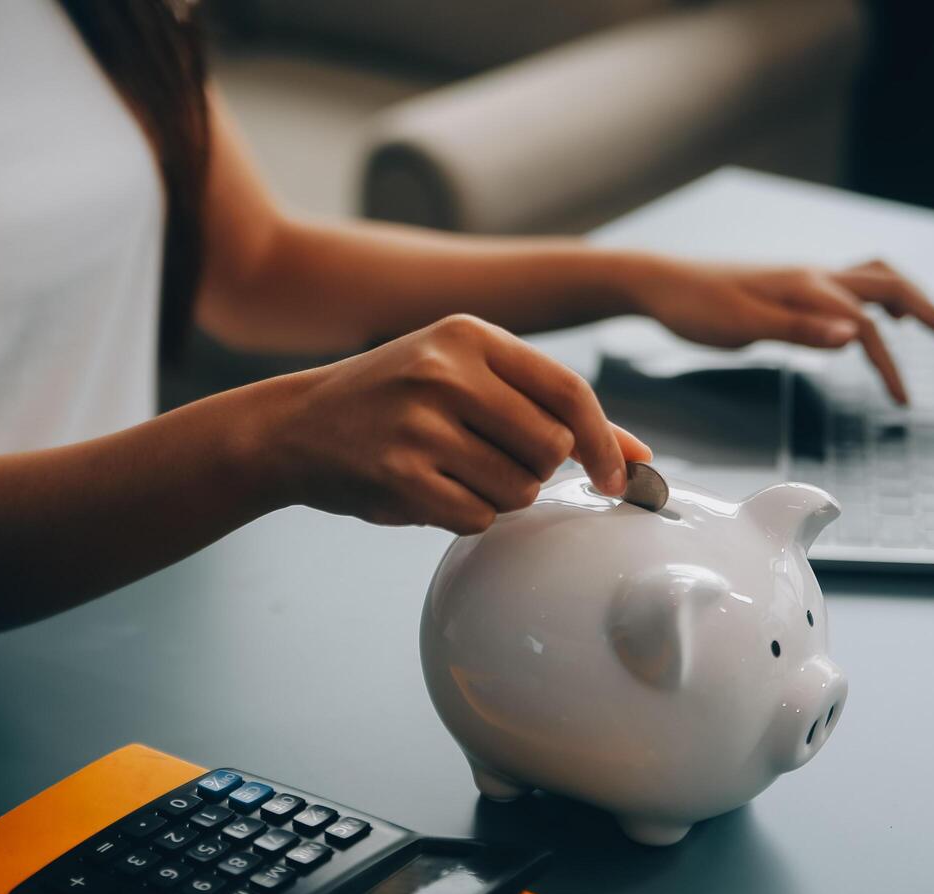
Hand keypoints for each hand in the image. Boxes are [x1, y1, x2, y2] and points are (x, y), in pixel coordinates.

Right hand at [258, 314, 649, 533]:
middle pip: (550, 449)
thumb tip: (639, 454)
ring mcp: (418, 423)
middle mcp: (445, 371)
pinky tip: (431, 490)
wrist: (293, 427)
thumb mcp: (469, 380)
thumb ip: (552, 410)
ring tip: (454, 471)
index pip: (569, 390)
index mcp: (470, 336)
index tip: (621, 477)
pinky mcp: (398, 475)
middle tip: (495, 460)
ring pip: (518, 489)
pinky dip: (467, 516)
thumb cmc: (398, 403)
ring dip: (501, 495)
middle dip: (537, 469)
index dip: (605, 441)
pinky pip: (477, 517)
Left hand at [629, 257, 933, 403]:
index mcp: (809, 287)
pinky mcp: (795, 286)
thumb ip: (798, 330)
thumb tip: (853, 336)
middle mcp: (816, 276)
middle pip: (893, 287)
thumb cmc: (695, 307)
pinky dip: (878, 300)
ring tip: (932, 329)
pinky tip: (874, 323)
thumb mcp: (743, 325)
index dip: (890, 366)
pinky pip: (853, 285)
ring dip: (910, 302)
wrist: (660, 282)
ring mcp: (807, 278)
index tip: (905, 403)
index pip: (866, 326)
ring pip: (876, 279)